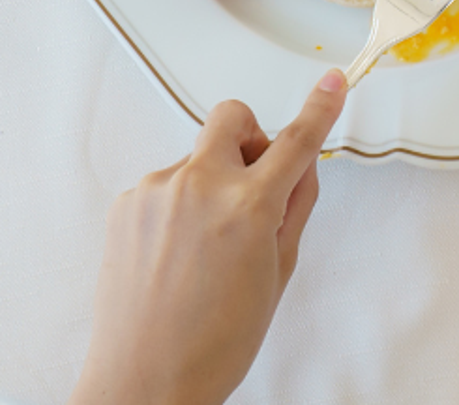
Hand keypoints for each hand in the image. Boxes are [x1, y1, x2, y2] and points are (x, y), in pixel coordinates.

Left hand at [69, 70, 347, 404]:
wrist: (144, 381)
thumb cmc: (212, 344)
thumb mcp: (277, 275)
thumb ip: (293, 210)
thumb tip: (300, 168)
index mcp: (248, 207)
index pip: (296, 141)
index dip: (319, 108)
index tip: (331, 84)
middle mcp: (199, 186)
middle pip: (232, 118)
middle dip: (250, 136)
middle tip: (254, 177)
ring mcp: (156, 191)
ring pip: (197, 158)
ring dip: (210, 185)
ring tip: (205, 250)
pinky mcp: (127, 204)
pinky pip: (165, 185)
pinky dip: (178, 208)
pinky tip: (177, 255)